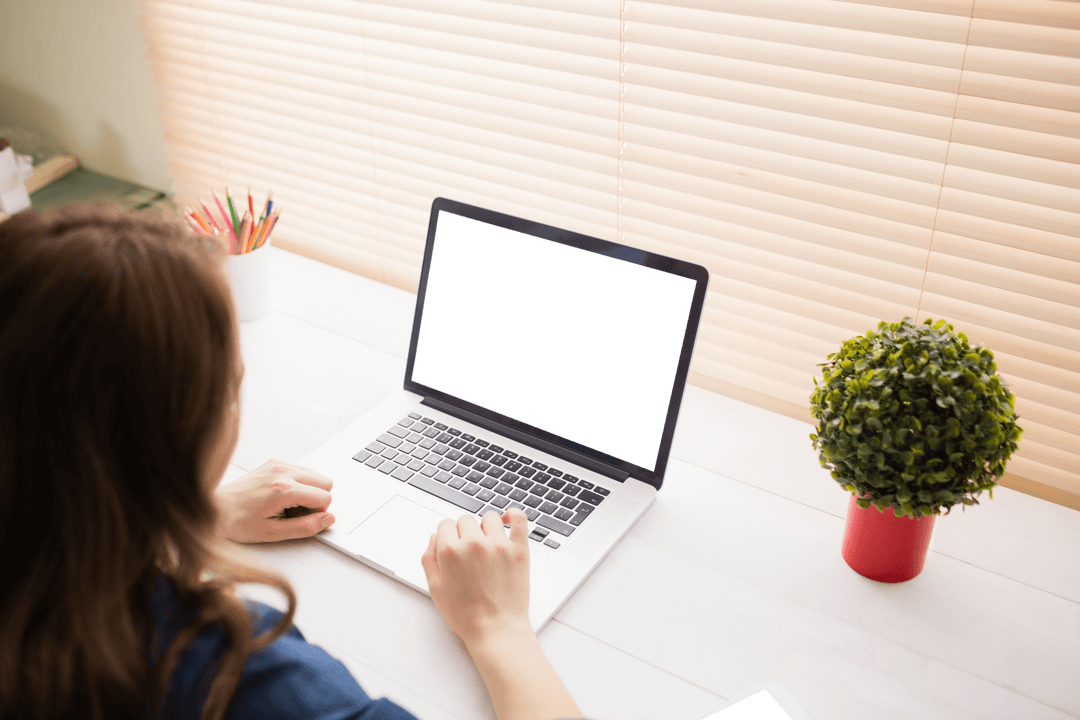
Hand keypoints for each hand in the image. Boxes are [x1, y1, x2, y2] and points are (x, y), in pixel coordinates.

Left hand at [215, 460, 335, 542]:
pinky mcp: (274, 463)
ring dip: (308, 491)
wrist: (216, 507)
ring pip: (315, 475)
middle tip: (296, 512)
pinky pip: (301, 471)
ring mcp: (278, 465)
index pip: (325, 497)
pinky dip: (298, 484)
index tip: (302, 519)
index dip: (319, 513)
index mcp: (284, 490)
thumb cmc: (238, 522)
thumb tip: (328, 520)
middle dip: (317, 500)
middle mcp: (282, 472)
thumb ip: (305, 527)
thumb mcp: (274, 533)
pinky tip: (282, 495)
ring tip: (287, 504)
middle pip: (325, 482)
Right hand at [421, 508, 530, 649]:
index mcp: (450, 551)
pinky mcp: (519, 549)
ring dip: (486, 526)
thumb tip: (434, 538)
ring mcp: (498, 545)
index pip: (445, 524)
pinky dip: (513, 515)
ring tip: (487, 542)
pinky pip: (519, 519)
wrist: (496, 630)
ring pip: (489, 517)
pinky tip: (507, 521)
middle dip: (464, 532)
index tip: (453, 544)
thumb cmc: (467, 615)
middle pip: (466, 520)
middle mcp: (474, 544)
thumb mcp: (435, 589)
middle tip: (469, 551)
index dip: (448, 536)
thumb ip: (429, 559)